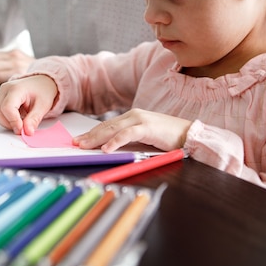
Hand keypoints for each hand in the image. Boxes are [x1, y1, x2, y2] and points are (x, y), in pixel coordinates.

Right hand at [0, 75, 58, 134]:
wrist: (41, 82)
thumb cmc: (42, 91)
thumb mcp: (43, 106)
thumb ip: (34, 119)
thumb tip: (27, 132)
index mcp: (16, 88)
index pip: (7, 107)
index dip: (13, 121)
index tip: (21, 130)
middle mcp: (5, 89)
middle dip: (9, 124)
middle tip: (22, 128)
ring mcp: (0, 93)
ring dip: (7, 122)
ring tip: (21, 121)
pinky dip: (6, 119)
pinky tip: (17, 118)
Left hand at [73, 108, 192, 152]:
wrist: (190, 135)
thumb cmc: (168, 138)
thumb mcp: (144, 139)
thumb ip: (129, 141)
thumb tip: (110, 150)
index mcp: (132, 117)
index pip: (107, 126)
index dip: (92, 133)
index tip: (79, 140)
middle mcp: (134, 115)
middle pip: (106, 126)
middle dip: (89, 136)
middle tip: (75, 143)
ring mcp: (140, 120)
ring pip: (113, 129)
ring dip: (96, 138)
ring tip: (84, 146)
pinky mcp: (148, 127)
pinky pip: (128, 134)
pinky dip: (115, 141)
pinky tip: (106, 149)